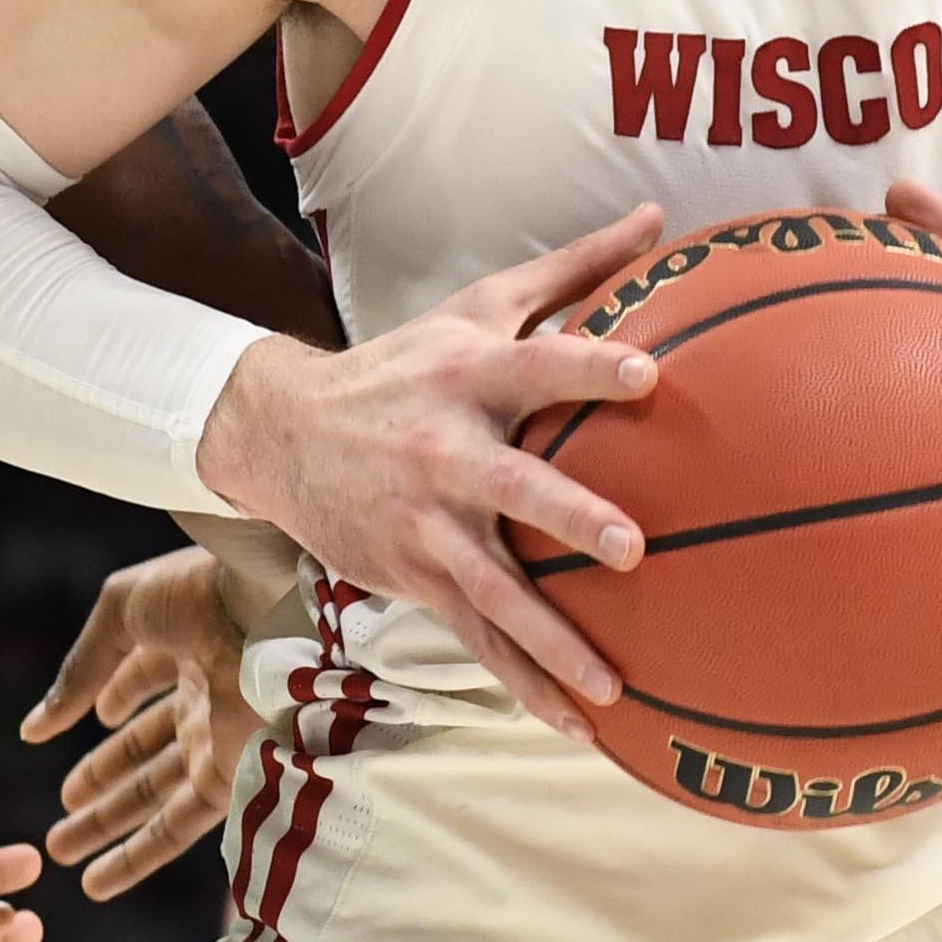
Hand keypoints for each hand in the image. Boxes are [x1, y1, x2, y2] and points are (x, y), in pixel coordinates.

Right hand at [20, 546, 264, 899]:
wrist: (274, 609)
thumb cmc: (200, 592)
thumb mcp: (122, 612)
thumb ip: (81, 670)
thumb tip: (35, 730)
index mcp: (184, 644)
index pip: (141, 684)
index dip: (113, 701)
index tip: (83, 722)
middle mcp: (203, 697)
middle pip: (144, 753)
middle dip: (100, 786)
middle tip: (60, 818)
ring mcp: (218, 741)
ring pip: (154, 797)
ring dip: (107, 825)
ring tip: (59, 851)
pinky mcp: (232, 778)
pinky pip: (178, 828)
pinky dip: (137, 857)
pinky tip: (98, 881)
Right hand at [193, 205, 666, 739]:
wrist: (283, 430)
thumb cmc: (404, 362)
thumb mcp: (476, 306)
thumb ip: (573, 267)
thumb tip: (658, 219)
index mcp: (470, 377)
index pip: (539, 365)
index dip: (591, 366)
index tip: (648, 372)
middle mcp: (448, 451)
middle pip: (515, 487)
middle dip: (570, 518)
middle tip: (632, 547)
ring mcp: (428, 524)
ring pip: (495, 589)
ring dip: (552, 639)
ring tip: (611, 682)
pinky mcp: (415, 576)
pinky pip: (477, 637)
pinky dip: (524, 683)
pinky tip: (577, 722)